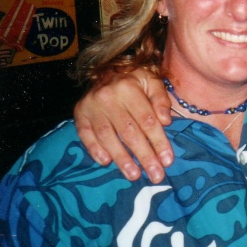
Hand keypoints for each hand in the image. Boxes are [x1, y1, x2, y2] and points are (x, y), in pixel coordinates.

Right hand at [74, 69, 173, 183]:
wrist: (107, 70)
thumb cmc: (135, 80)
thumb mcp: (152, 81)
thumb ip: (161, 99)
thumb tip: (166, 121)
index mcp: (128, 88)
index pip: (147, 120)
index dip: (158, 142)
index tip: (168, 160)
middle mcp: (107, 97)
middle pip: (129, 132)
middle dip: (144, 156)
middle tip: (155, 175)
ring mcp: (91, 106)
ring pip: (107, 136)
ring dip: (121, 158)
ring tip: (134, 175)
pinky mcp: (79, 113)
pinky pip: (85, 134)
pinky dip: (95, 149)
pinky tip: (106, 162)